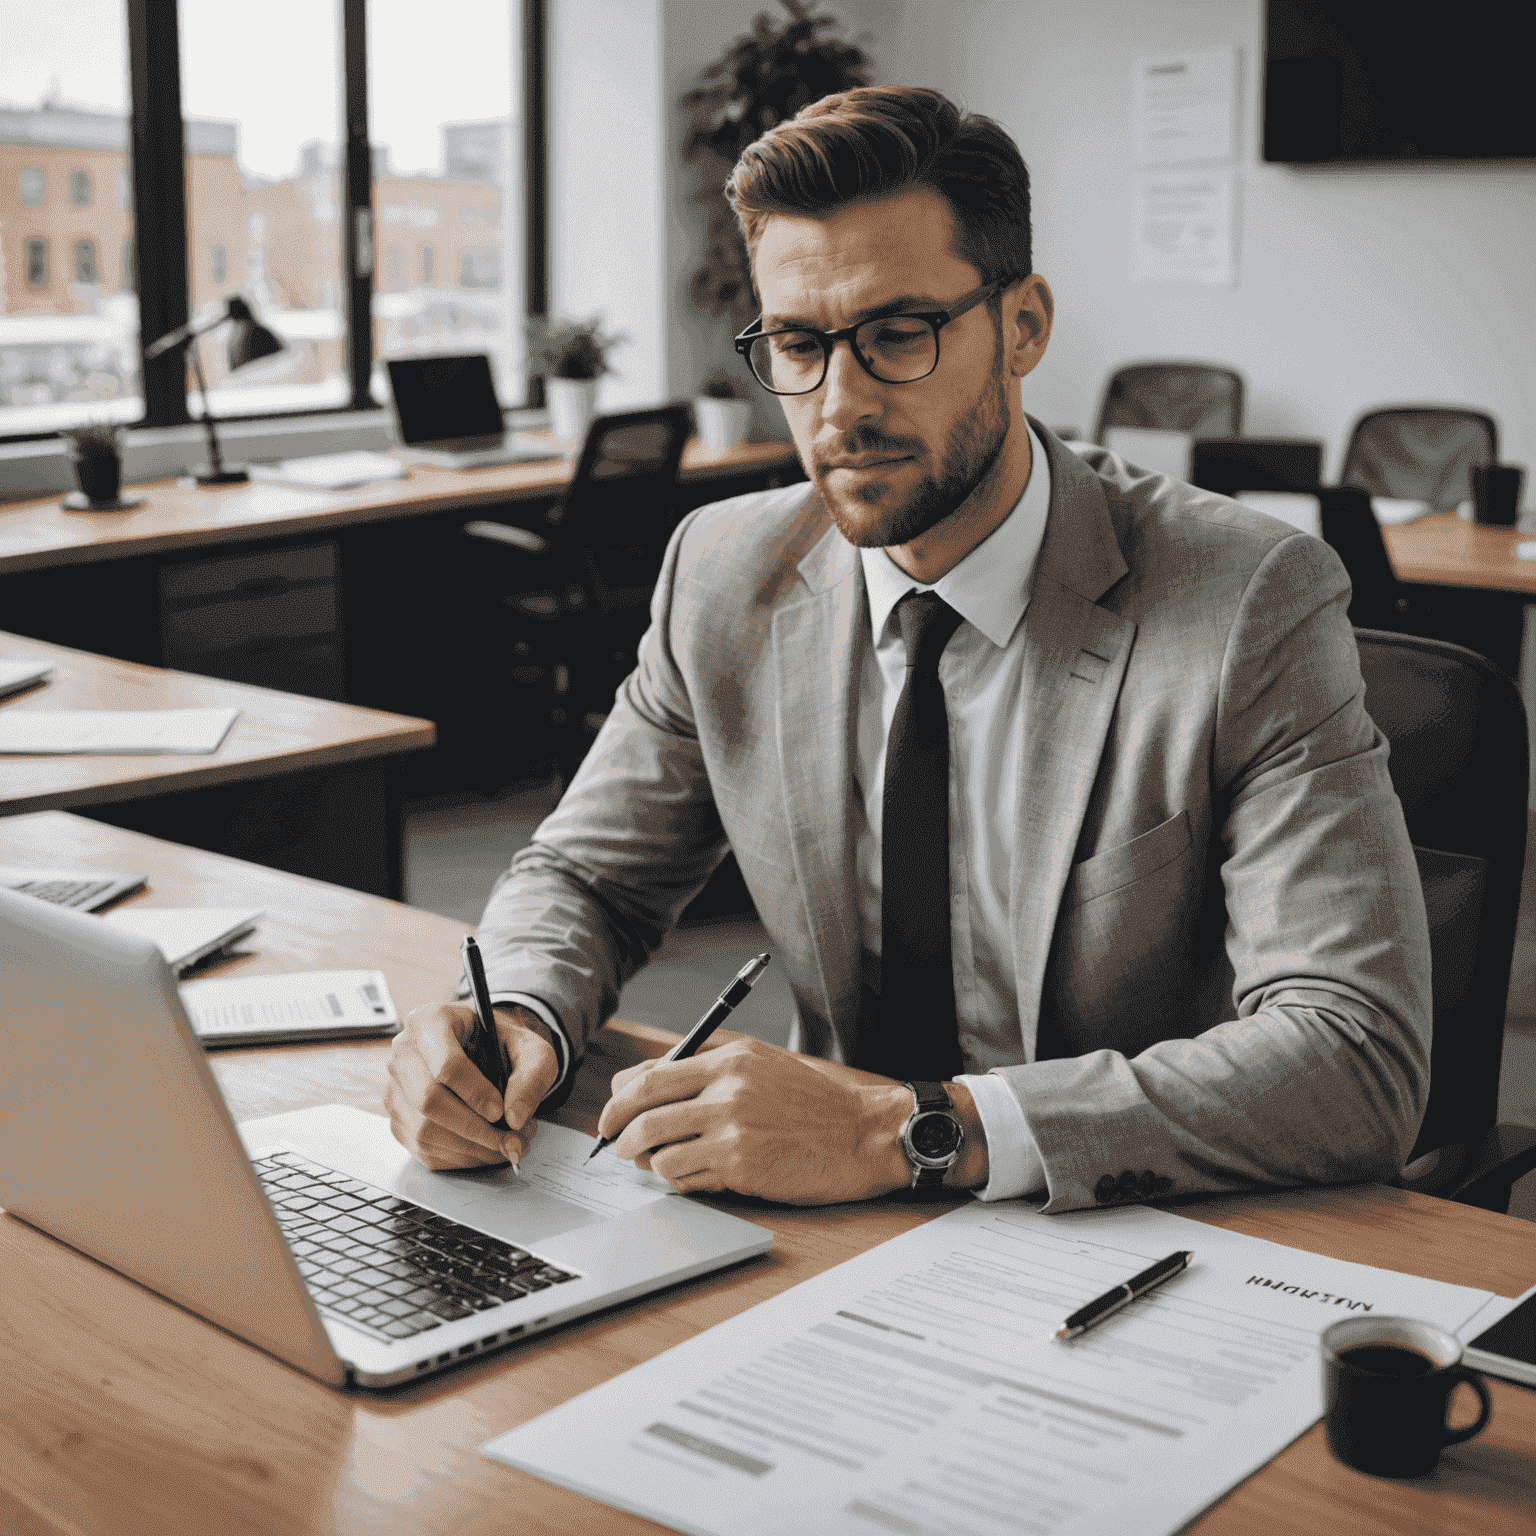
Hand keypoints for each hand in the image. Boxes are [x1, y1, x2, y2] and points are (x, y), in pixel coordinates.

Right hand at [385, 1001, 558, 1170]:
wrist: (489, 1051)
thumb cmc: (505, 1045)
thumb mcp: (533, 1050)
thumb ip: (531, 1078)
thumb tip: (515, 1118)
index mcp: (432, 1021)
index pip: (446, 1064)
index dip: (475, 1093)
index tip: (500, 1111)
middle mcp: (404, 1052)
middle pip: (429, 1101)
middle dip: (474, 1128)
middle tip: (509, 1140)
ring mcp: (396, 1087)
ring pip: (424, 1130)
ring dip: (470, 1147)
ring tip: (507, 1145)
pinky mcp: (398, 1118)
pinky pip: (422, 1148)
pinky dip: (459, 1157)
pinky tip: (486, 1150)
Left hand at [597, 1037, 918, 1204]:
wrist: (863, 1134)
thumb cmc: (815, 1102)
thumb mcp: (763, 1063)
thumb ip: (709, 1064)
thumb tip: (650, 1078)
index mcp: (729, 1058)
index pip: (650, 1074)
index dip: (620, 1096)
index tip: (614, 1110)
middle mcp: (726, 1089)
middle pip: (642, 1110)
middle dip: (616, 1130)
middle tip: (614, 1143)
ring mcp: (732, 1128)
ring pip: (657, 1149)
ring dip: (647, 1160)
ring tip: (653, 1162)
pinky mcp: (741, 1165)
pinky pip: (685, 1177)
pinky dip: (677, 1180)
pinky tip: (691, 1176)